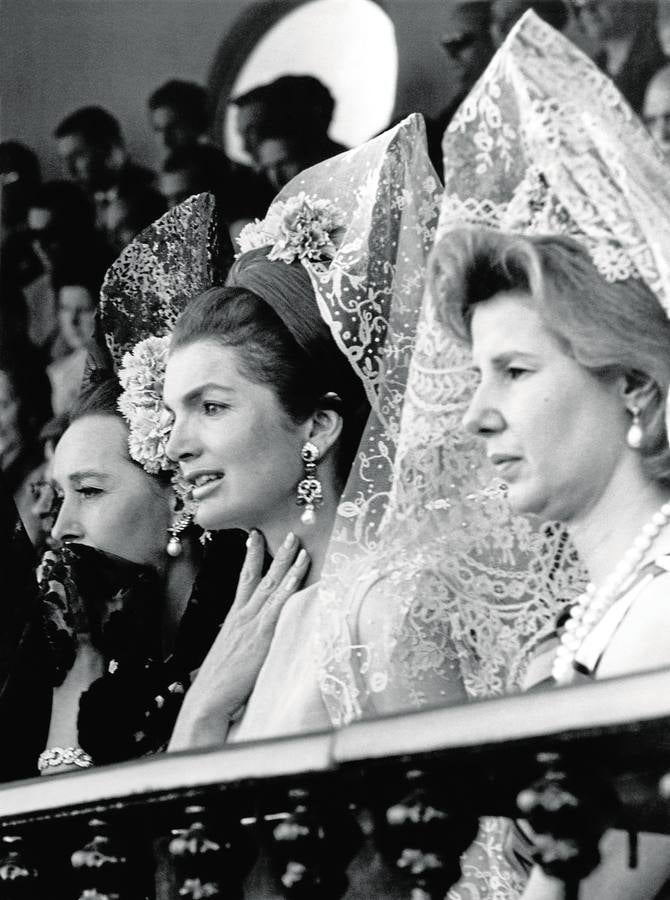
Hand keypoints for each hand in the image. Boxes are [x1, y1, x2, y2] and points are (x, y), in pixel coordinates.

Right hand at [168, 530, 309, 750]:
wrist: (207, 701)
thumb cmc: (219, 687)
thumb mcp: (230, 657)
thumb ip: (242, 644)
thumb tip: (250, 642)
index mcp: (233, 619)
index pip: (244, 580)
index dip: (252, 557)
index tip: (255, 537)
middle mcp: (242, 615)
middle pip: (260, 575)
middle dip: (275, 552)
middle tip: (289, 533)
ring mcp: (252, 622)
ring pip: (272, 583)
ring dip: (287, 561)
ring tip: (298, 542)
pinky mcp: (262, 634)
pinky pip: (280, 601)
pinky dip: (291, 583)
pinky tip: (300, 569)